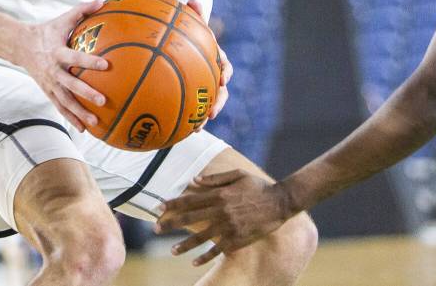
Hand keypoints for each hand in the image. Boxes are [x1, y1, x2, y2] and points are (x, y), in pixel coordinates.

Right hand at [18, 0, 106, 131]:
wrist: (21, 46)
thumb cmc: (48, 31)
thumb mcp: (62, 19)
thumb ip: (82, 10)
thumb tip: (102, 0)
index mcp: (57, 52)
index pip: (75, 57)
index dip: (89, 60)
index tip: (106, 64)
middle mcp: (53, 70)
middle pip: (70, 84)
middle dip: (85, 93)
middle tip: (102, 100)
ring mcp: (49, 83)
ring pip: (65, 101)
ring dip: (79, 112)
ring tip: (96, 122)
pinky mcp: (47, 91)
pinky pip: (60, 107)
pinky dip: (71, 118)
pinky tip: (85, 128)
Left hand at [155, 170, 291, 265]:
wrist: (279, 202)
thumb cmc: (257, 186)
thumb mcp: (237, 175)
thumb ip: (214, 179)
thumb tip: (194, 180)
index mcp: (219, 194)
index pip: (189, 199)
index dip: (173, 204)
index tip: (158, 208)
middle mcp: (220, 210)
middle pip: (190, 218)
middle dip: (171, 224)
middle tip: (156, 229)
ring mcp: (228, 226)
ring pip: (201, 237)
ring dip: (185, 244)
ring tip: (172, 250)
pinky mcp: (237, 239)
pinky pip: (217, 249)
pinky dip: (205, 256)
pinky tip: (194, 261)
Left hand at [185, 0, 231, 131]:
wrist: (183, 37)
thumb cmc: (187, 29)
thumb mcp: (189, 20)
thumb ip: (193, 13)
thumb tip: (193, 0)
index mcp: (216, 58)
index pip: (225, 67)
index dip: (225, 74)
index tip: (222, 80)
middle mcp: (212, 75)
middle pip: (220, 92)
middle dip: (217, 104)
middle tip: (211, 113)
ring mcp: (202, 86)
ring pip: (207, 104)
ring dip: (203, 118)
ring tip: (196, 129)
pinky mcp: (191, 94)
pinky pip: (188, 107)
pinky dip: (183, 117)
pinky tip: (172, 128)